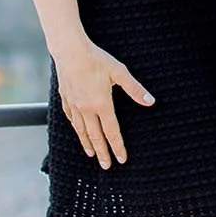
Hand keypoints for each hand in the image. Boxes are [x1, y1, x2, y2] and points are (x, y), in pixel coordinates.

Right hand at [53, 37, 153, 168]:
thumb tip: (150, 101)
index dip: (117, 146)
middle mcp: (87, 108)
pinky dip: (76, 128)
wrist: (69, 50)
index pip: (112, 131)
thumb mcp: (119, 72)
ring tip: (92, 154)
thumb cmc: (96, 59)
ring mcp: (74, 105)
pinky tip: (78, 131)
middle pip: (95, 136)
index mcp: (101, 104)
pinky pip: (71, 118)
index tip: (121, 159)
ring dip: (88, 144)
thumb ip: (134, 89)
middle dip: (102, 152)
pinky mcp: (65, 98)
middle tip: (106, 166)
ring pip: (81, 130)